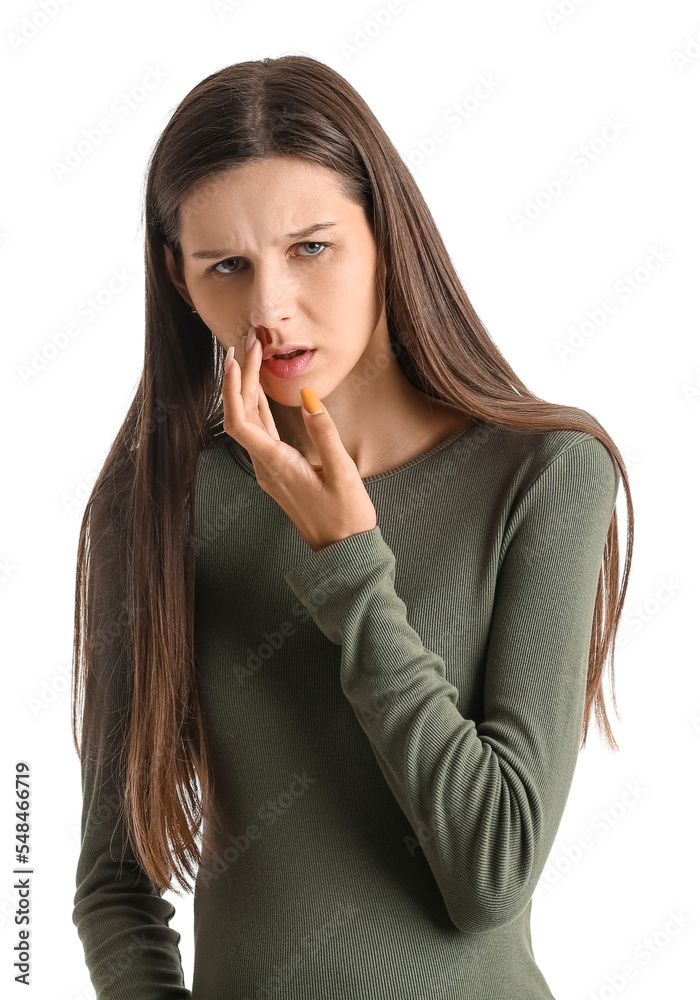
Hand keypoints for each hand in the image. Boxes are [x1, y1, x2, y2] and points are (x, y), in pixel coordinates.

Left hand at [223, 327, 376, 552]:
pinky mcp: (279, 472)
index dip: (234, 389)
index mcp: (276, 466)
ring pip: (249, 424)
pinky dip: (259, 407)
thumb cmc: (346, 517)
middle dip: (241, 378)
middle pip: (241, 416)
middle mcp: (266, 467)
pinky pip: (261, 434)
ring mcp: (270, 470)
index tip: (239, 359)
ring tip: (252, 356)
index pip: (240, 422)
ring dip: (248, 390)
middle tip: (249, 343)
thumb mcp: (343, 473)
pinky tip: (263, 390)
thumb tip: (307, 396)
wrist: (344, 553)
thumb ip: (324, 433)